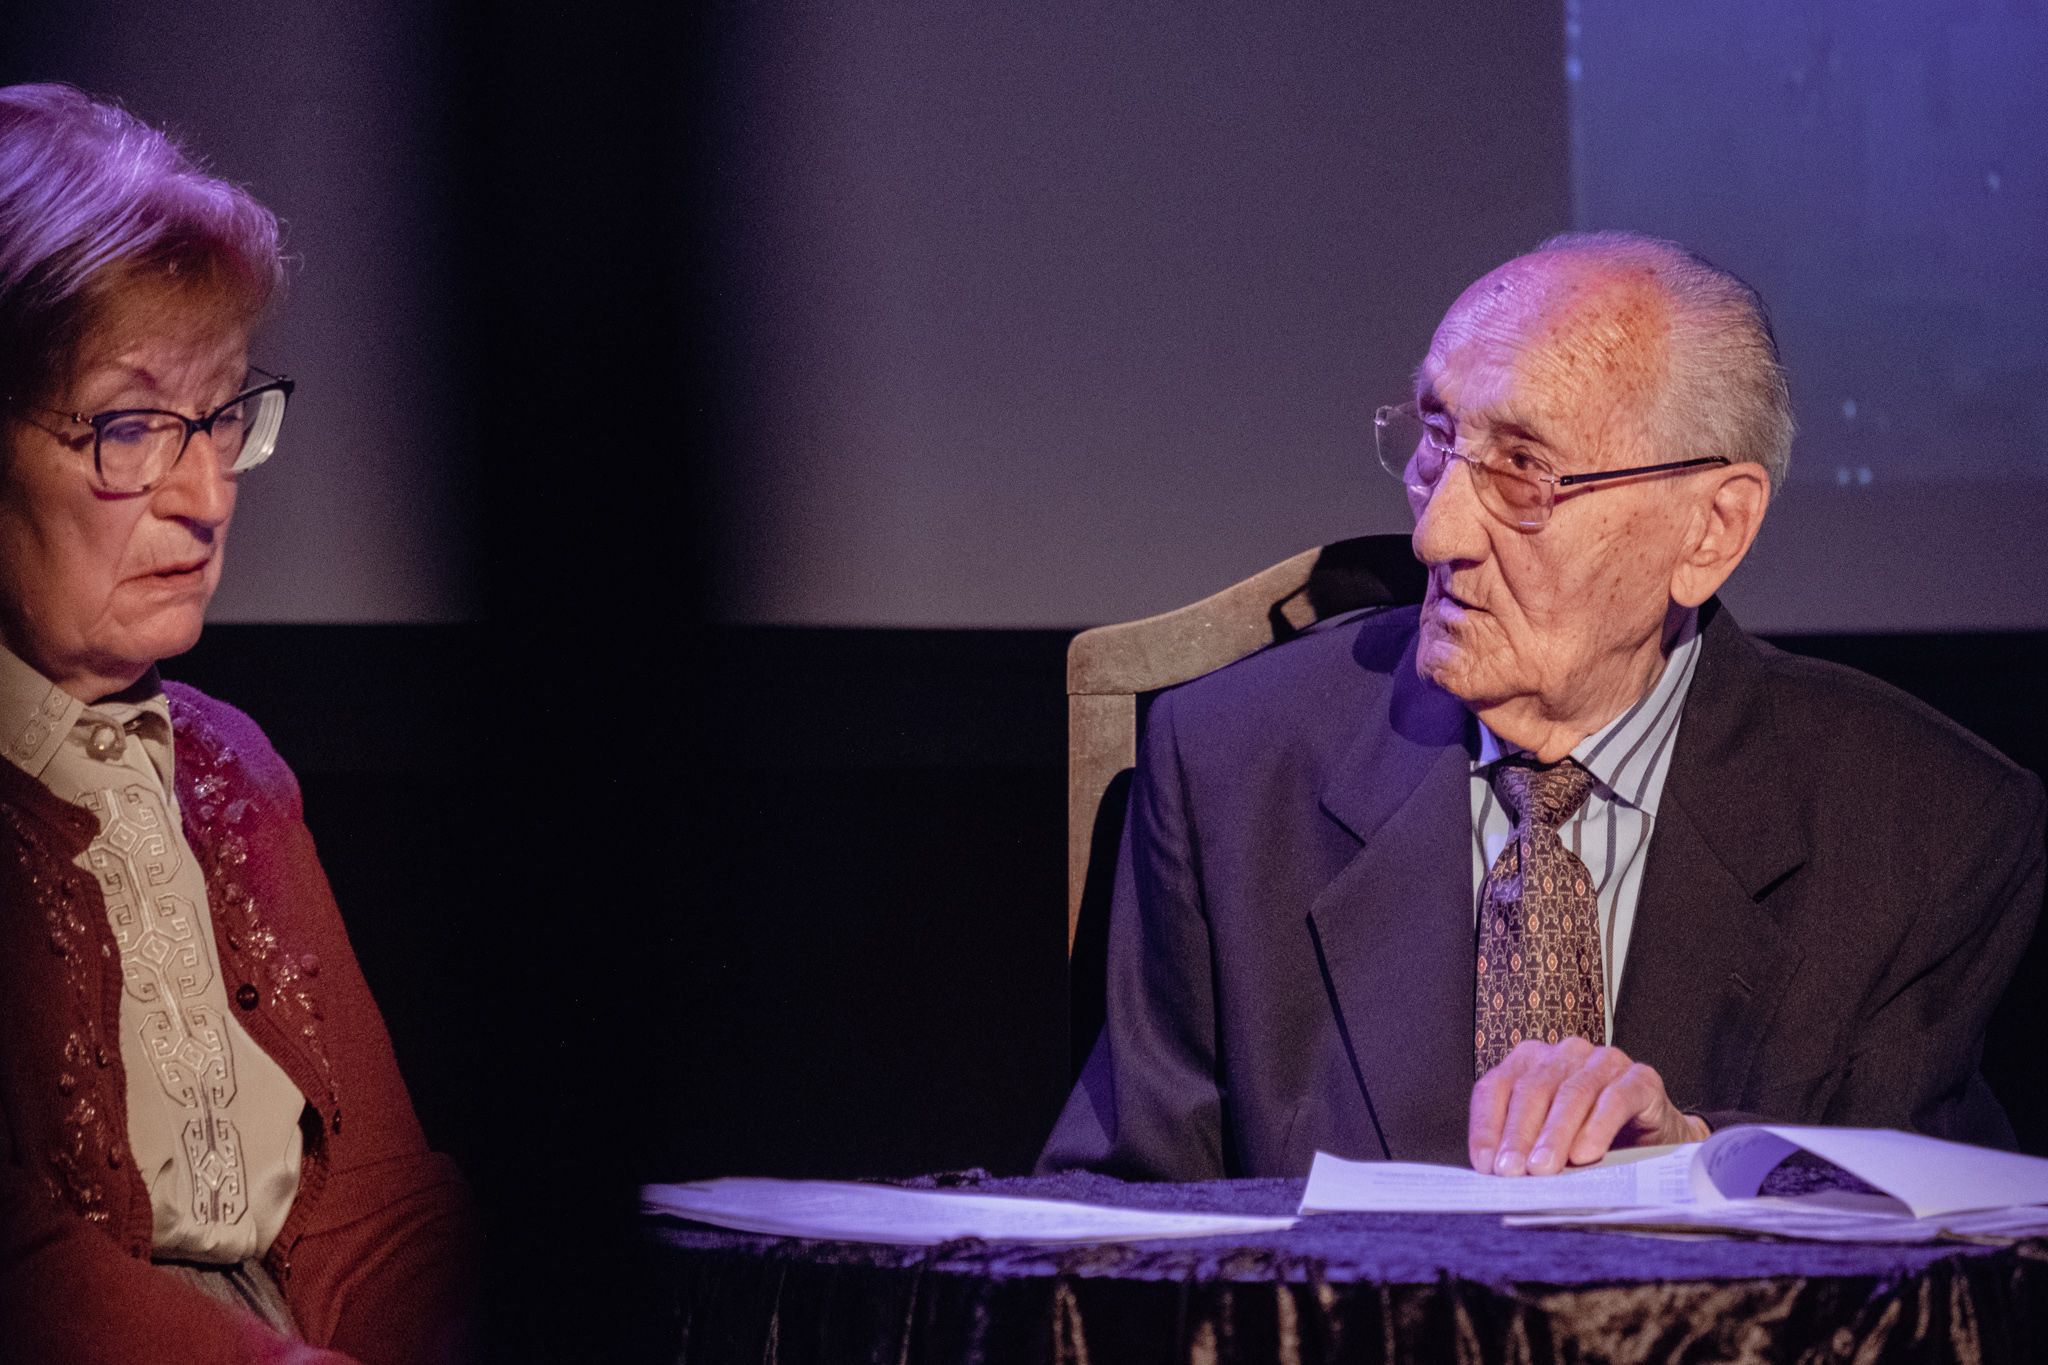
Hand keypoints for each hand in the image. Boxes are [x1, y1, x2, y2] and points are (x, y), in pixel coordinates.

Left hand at [1468, 1038, 1706, 1175]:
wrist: (1654, 1143)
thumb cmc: (1592, 1140)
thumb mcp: (1549, 1143)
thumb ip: (1522, 1148)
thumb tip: (1495, 1174)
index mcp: (1531, 1062)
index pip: (1496, 1088)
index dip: (1487, 1127)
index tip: (1485, 1165)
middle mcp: (1565, 1054)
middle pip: (1532, 1090)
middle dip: (1519, 1134)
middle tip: (1511, 1171)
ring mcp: (1604, 1061)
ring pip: (1572, 1094)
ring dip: (1554, 1135)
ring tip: (1543, 1168)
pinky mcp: (1640, 1079)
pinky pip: (1615, 1099)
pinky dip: (1597, 1127)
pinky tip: (1586, 1154)